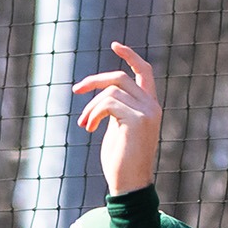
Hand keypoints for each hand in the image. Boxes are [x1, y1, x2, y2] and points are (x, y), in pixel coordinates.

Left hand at [72, 41, 161, 196]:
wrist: (129, 183)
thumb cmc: (120, 160)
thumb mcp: (117, 130)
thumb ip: (115, 111)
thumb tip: (100, 98)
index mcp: (149, 105)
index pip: (145, 72)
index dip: (131, 56)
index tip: (115, 45)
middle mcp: (152, 105)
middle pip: (120, 78)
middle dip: (94, 81)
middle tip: (75, 90)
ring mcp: (147, 112)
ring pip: (111, 91)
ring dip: (90, 107)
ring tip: (84, 125)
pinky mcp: (137, 120)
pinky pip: (108, 103)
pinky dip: (93, 113)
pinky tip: (89, 128)